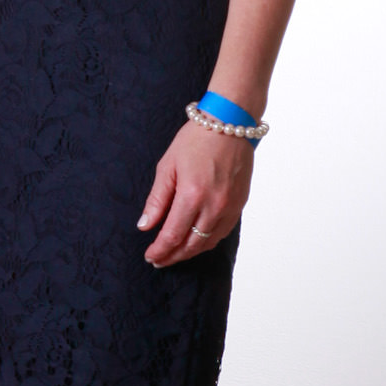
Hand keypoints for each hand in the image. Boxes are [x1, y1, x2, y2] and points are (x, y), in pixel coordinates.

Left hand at [138, 117, 252, 266]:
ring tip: (174, 254)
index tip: (150, 256)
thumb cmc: (196, 140)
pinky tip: (195, 241)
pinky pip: (222, 232)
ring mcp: (230, 207)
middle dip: (173, 256)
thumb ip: (157, 199)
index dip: (160, 250)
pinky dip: (207, 241)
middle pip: (191, 245)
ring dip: (190, 252)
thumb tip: (145, 225)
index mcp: (192, 195)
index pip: (173, 235)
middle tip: (158, 260)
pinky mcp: (240, 204)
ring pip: (208, 242)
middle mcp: (214, 206)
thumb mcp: (167, 166)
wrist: (229, 124)